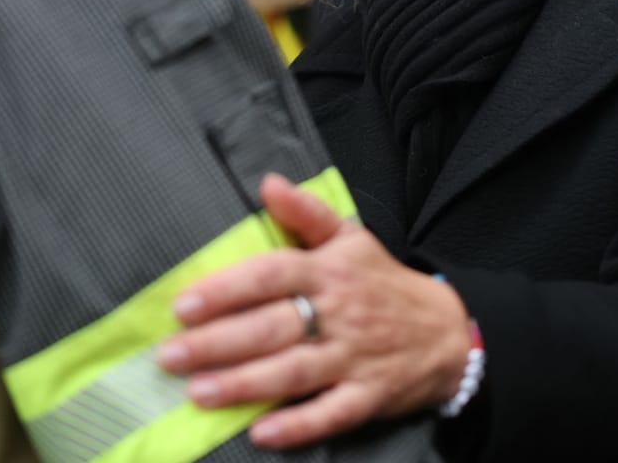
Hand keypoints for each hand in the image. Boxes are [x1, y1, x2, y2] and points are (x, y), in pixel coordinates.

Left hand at [157, 174, 472, 449]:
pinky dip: (298, 425)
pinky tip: (261, 433)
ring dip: (244, 384)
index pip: (272, 275)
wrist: (447, 330)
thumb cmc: (382, 282)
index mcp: (329, 271)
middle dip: (218, 343)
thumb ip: (306, 212)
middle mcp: (339, 313)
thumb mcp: (351, 238)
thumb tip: (267, 183)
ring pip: (294, 372)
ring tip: (198, 392)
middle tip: (170, 355)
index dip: (227, 290)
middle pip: (273, 327)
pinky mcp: (369, 397)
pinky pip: (331, 414)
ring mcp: (354, 357)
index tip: (183, 305)